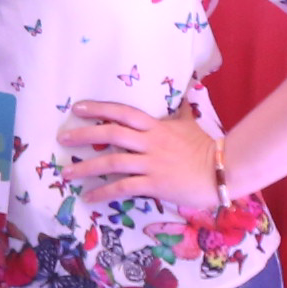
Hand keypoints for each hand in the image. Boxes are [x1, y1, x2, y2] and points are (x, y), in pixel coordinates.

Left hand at [57, 98, 222, 210]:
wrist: (223, 171)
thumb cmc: (206, 148)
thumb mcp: (190, 124)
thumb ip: (180, 111)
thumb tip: (186, 90)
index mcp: (156, 127)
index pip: (123, 112)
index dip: (100, 108)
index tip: (78, 108)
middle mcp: (150, 142)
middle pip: (111, 134)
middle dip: (84, 135)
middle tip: (63, 138)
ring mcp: (151, 163)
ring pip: (112, 163)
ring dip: (85, 168)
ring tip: (66, 173)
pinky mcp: (154, 184)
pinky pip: (123, 188)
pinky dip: (103, 193)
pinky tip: (89, 197)